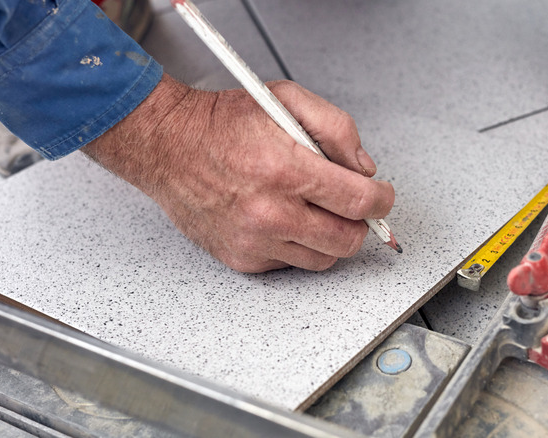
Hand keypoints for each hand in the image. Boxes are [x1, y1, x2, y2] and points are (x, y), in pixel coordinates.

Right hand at [83, 74, 394, 271]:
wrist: (165, 145)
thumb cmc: (221, 123)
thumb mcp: (287, 100)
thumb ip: (337, 128)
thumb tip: (364, 168)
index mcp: (285, 168)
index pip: (358, 201)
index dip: (381, 201)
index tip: (382, 197)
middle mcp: (269, 211)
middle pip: (347, 240)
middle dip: (360, 223)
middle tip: (354, 207)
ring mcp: (254, 239)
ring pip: (323, 258)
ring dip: (331, 237)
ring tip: (318, 211)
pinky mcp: (241, 257)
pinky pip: (291, 263)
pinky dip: (298, 245)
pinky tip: (285, 219)